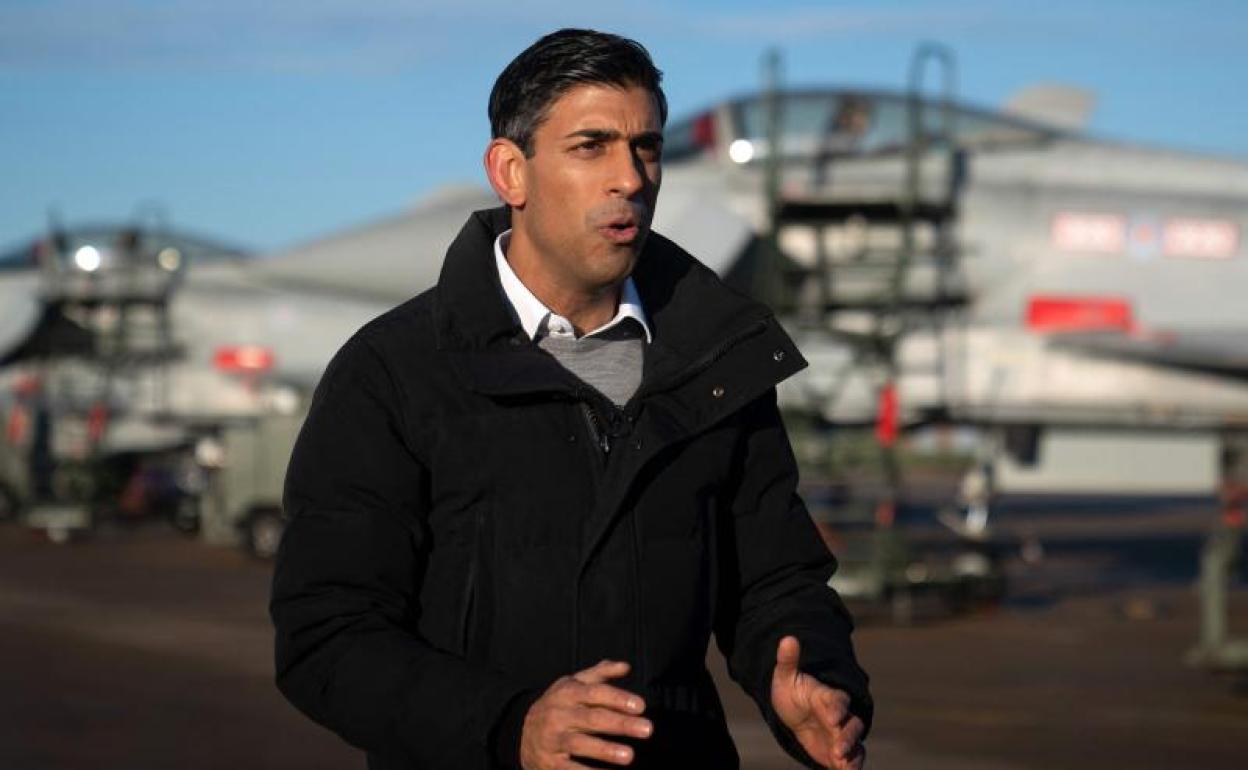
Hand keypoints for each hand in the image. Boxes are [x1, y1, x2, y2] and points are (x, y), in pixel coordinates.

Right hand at [520, 659, 652, 769]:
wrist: (518, 731)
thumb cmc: (557, 706)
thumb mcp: (572, 684)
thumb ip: (600, 674)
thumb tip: (625, 666)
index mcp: (566, 693)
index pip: (595, 693)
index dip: (618, 698)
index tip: (640, 706)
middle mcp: (558, 715)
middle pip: (592, 719)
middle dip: (620, 724)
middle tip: (647, 729)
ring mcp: (553, 740)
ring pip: (580, 744)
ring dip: (606, 750)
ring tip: (629, 756)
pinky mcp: (550, 763)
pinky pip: (572, 769)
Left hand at [770, 636, 865, 769]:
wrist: (796, 713)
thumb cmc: (793, 693)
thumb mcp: (786, 677)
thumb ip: (788, 660)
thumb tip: (787, 638)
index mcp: (828, 696)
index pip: (838, 699)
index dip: (837, 706)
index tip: (832, 716)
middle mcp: (840, 715)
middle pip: (852, 724)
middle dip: (847, 735)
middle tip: (838, 748)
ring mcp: (842, 734)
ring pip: (855, 743)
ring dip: (851, 753)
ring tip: (842, 763)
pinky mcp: (842, 751)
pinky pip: (852, 759)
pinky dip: (852, 766)